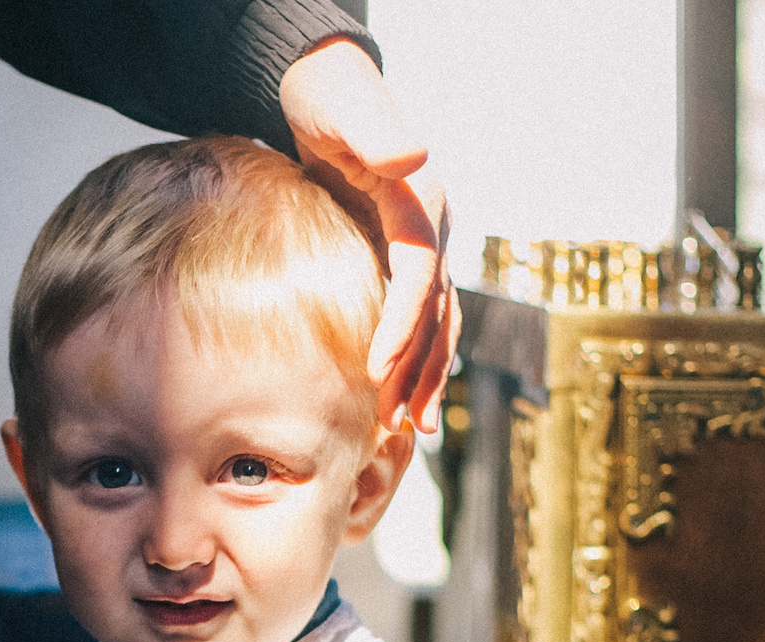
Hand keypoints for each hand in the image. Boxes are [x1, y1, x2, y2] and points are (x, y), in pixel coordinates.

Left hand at [280, 38, 459, 432]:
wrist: (327, 89)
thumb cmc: (327, 97)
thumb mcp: (343, 106)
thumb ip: (374, 131)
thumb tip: (410, 156)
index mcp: (420, 201)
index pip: (420, 274)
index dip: (403, 324)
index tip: (376, 369)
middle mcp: (432, 227)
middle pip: (436, 310)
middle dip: (419, 369)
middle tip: (397, 424)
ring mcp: (422, 244)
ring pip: (436, 321)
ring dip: (425, 375)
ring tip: (409, 429)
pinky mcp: (403, 257)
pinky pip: (419, 317)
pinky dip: (414, 358)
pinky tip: (399, 396)